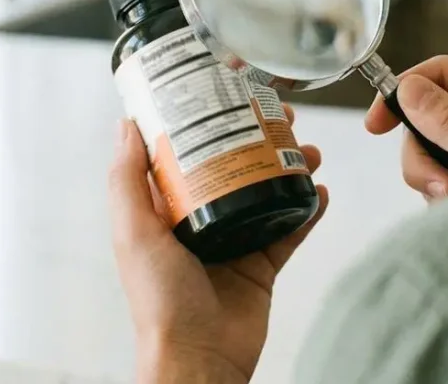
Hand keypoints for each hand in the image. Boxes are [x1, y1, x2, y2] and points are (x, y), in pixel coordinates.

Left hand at [110, 105, 329, 383]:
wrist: (200, 358)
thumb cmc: (159, 303)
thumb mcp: (134, 232)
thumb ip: (127, 180)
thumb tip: (126, 125)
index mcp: (165, 211)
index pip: (185, 152)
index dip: (207, 119)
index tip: (229, 91)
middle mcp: (200, 221)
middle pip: (234, 164)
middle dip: (259, 137)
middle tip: (282, 114)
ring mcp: (234, 241)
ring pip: (267, 191)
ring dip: (290, 167)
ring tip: (310, 149)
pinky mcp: (263, 265)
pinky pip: (291, 228)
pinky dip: (308, 208)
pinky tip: (321, 189)